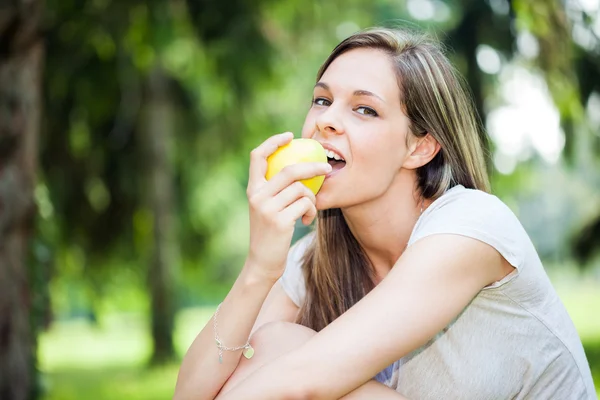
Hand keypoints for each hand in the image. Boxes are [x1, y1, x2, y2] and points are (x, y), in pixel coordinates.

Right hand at [245, 132, 330, 280]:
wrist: (262, 263)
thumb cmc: (270, 234)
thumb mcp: (266, 209)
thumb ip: (275, 190)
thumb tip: (301, 169)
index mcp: (253, 190)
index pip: (257, 156)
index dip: (273, 142)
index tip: (290, 136)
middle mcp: (257, 196)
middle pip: (289, 170)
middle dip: (312, 167)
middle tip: (328, 168)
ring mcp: (267, 208)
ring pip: (301, 189)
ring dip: (311, 199)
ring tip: (307, 211)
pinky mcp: (280, 221)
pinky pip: (305, 204)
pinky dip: (311, 211)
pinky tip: (305, 221)